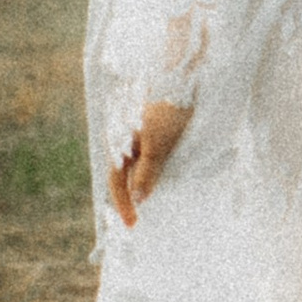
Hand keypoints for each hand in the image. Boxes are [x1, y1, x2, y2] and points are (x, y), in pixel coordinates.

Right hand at [107, 101, 191, 223]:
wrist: (185, 75)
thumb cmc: (170, 108)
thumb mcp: (159, 144)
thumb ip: (147, 172)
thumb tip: (139, 199)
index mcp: (120, 141)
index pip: (117, 181)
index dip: (124, 204)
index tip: (133, 226)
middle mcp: (124, 137)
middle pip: (123, 174)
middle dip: (130, 197)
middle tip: (139, 220)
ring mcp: (137, 131)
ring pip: (136, 165)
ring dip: (142, 184)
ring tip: (151, 204)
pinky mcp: (153, 127)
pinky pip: (148, 155)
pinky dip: (152, 171)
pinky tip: (162, 177)